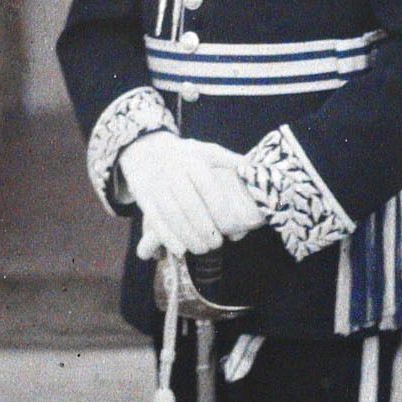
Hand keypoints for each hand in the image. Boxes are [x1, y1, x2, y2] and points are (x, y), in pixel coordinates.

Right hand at [119, 134, 262, 259]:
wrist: (148, 150)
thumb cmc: (187, 156)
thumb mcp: (210, 152)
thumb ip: (232, 163)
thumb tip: (258, 174)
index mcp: (193, 161)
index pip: (209, 188)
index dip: (220, 211)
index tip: (230, 228)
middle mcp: (173, 171)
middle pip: (189, 206)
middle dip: (205, 229)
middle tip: (216, 244)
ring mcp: (156, 185)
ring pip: (172, 216)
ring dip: (188, 237)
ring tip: (202, 249)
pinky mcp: (144, 198)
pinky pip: (155, 221)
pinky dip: (167, 238)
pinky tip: (180, 250)